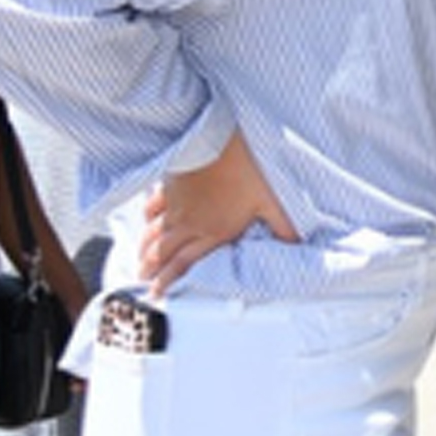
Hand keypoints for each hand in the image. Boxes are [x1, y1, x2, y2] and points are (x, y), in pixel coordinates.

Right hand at [140, 129, 296, 291]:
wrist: (212, 142)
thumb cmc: (242, 170)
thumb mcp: (269, 200)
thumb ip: (282, 225)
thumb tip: (295, 242)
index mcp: (214, 232)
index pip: (186, 264)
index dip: (169, 281)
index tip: (156, 293)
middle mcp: (190, 224)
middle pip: (163, 253)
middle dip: (151, 270)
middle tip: (142, 280)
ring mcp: (176, 206)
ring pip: (155, 233)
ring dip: (145, 250)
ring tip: (140, 260)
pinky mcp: (169, 187)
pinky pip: (154, 206)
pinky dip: (147, 216)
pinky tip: (146, 219)